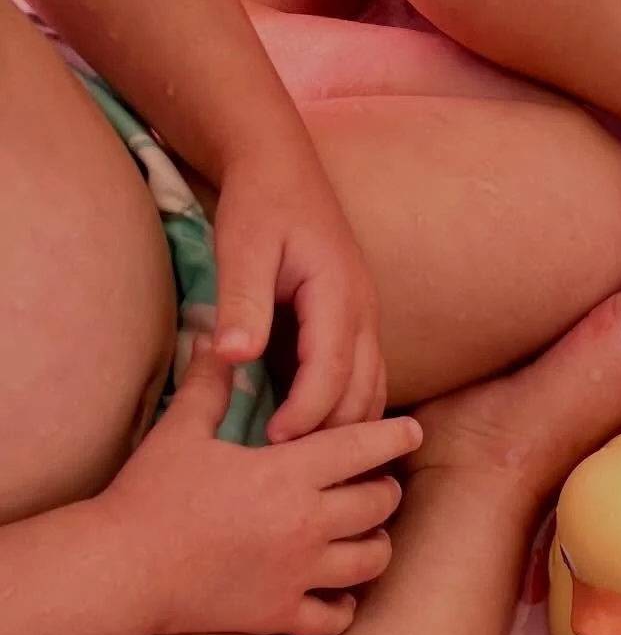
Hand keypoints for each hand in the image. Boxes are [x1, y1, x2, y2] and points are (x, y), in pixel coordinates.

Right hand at [107, 346, 419, 634]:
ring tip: (372, 538)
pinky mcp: (281, 613)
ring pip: (370, 562)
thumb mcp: (181, 431)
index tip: (413, 429)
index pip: (360, 446)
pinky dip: (345, 608)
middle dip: (386, 490)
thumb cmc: (151, 495)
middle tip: (383, 485)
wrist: (126, 567)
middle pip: (378, 504)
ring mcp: (298, 574)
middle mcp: (306, 524)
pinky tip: (341, 597)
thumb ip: (210, 386)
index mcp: (287, 474)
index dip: (394, 435)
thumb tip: (217, 338)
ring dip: (377, 546)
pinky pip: (335, 618)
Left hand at [211, 133, 384, 443]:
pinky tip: (319, 436)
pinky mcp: (357, 327)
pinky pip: (365, 382)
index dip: (307, 415)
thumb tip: (233, 357)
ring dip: (348, 431)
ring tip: (311, 464)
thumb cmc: (259, 204)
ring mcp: (367, 321)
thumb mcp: (242, 246)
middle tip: (292, 469)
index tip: (275, 443)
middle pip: (364, 393)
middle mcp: (365, 314)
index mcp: (340, 296)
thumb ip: (241, 302)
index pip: (333, 373)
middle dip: (333, 436)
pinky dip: (348, 413)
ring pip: (372, 393)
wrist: (280, 166)